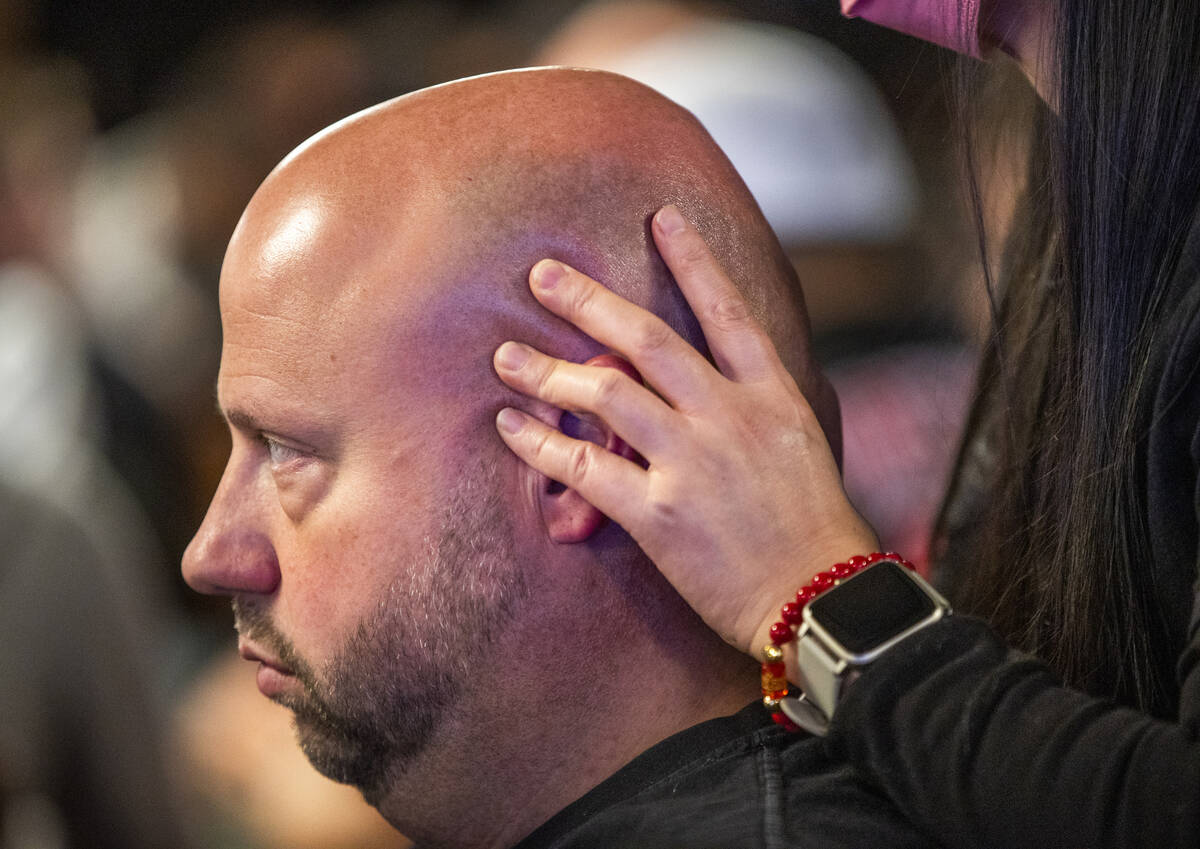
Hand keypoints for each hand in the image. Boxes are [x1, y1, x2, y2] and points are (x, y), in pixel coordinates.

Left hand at [493, 205, 877, 655]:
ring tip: (506, 356)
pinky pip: (584, 466)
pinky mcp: (659, 513)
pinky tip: (511, 426)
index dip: (692, 259)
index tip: (660, 216)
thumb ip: (756, 406)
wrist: (821, 599)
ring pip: (606, 393)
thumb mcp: (801, 446)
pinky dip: (540, 444)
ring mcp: (693, 461)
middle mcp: (729, 416)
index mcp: (772, 396)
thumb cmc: (814, 528)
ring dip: (548, 370)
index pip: (726, 311)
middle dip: (589, 300)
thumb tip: (714, 382)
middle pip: (648, 338)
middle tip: (542, 274)